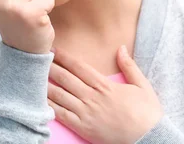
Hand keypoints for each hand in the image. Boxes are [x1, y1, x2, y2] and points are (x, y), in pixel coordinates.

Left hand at [47, 46, 162, 143]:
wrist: (150, 139)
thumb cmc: (147, 114)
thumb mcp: (143, 86)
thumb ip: (129, 66)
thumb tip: (121, 48)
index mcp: (105, 85)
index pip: (79, 67)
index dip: (64, 57)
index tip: (53, 49)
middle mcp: (92, 97)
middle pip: (65, 78)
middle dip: (50, 66)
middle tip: (36, 57)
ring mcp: (86, 112)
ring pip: (60, 95)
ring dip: (45, 84)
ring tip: (33, 75)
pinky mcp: (82, 127)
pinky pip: (61, 115)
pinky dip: (49, 106)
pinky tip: (39, 99)